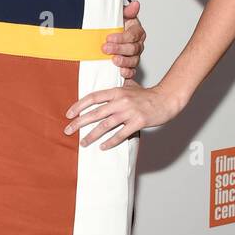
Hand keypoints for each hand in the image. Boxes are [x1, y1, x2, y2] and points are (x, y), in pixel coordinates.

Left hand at [64, 80, 181, 148]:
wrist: (167, 98)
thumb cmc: (148, 95)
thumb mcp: (130, 87)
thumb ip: (116, 89)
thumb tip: (102, 94)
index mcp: (117, 91)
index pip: (93, 97)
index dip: (79, 106)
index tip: (69, 114)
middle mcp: (121, 101)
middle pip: (95, 113)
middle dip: (79, 123)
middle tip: (68, 130)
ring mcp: (129, 112)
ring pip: (105, 125)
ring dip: (92, 135)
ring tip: (83, 143)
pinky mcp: (138, 122)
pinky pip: (121, 134)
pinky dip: (110, 141)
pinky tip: (102, 147)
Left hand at [102, 0, 144, 78]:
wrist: (108, 38)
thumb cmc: (116, 27)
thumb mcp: (120, 16)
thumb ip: (127, 11)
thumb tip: (135, 4)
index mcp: (137, 32)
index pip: (133, 35)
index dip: (121, 37)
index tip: (109, 37)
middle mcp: (137, 45)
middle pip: (133, 49)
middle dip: (119, 49)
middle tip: (106, 49)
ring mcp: (134, 57)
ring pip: (133, 61)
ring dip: (123, 61)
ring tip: (113, 60)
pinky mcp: (129, 67)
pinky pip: (132, 72)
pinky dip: (127, 73)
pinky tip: (121, 72)